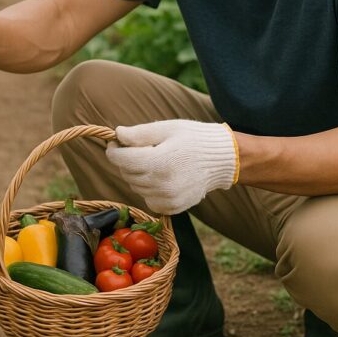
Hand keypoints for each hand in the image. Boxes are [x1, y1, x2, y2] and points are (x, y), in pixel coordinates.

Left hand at [106, 119, 238, 214]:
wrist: (223, 160)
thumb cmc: (194, 139)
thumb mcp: (167, 128)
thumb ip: (140, 133)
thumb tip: (118, 134)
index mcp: (159, 162)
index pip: (121, 160)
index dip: (114, 149)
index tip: (116, 141)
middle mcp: (162, 184)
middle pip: (126, 173)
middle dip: (127, 159)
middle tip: (139, 147)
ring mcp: (168, 199)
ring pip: (135, 186)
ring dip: (138, 173)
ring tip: (155, 160)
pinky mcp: (173, 207)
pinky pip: (148, 199)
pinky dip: (149, 188)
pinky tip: (163, 176)